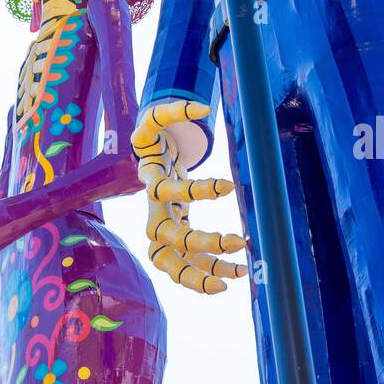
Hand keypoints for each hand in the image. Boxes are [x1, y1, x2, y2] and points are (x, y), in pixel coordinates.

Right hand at [132, 100, 246, 294]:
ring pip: (169, 263)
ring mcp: (161, 227)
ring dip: (200, 274)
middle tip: (239, 242)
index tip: (229, 184)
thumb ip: (175, 110)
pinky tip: (233, 276)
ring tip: (239, 274)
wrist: (145, 156)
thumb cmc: (154, 136)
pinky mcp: (172, 238)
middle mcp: (152, 210)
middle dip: (200, 243)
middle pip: (165, 239)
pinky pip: (184, 264)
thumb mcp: (156, 118)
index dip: (198, 190)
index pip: (169, 192)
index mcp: (150, 182)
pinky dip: (206, 273)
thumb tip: (202, 108)